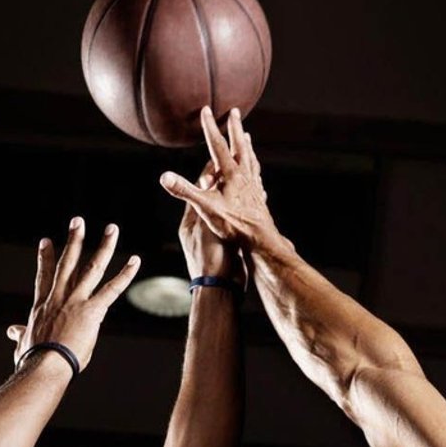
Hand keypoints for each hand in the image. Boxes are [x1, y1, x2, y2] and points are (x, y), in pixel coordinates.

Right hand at [5, 217, 139, 370]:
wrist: (44, 364)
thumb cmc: (33, 359)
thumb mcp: (23, 343)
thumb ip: (20, 334)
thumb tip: (12, 332)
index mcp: (43, 305)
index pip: (44, 276)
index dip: (46, 258)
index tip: (46, 241)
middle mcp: (59, 297)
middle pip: (68, 262)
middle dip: (74, 240)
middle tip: (78, 221)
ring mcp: (76, 300)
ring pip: (92, 267)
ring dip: (104, 246)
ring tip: (112, 228)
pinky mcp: (92, 310)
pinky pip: (112, 289)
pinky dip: (125, 274)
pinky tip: (135, 260)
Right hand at [159, 106, 277, 248]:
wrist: (260, 239)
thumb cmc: (233, 224)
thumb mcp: (205, 207)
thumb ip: (185, 191)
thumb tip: (164, 177)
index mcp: (230, 174)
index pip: (218, 145)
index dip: (210, 127)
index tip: (206, 110)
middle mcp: (244, 175)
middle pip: (239, 146)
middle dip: (235, 128)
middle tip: (234, 112)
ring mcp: (253, 185)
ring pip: (250, 158)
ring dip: (246, 145)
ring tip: (246, 136)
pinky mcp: (259, 196)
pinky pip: (256, 175)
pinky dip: (253, 166)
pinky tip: (253, 170)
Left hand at [178, 163, 244, 285]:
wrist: (221, 289)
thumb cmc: (210, 259)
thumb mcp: (206, 225)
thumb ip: (206, 203)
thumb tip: (205, 180)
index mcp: (191, 221)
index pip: (199, 189)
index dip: (210, 173)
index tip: (221, 157)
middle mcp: (201, 227)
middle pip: (213, 197)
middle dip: (225, 182)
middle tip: (238, 164)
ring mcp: (215, 237)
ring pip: (226, 210)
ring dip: (235, 197)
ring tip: (248, 181)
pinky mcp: (229, 246)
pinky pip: (236, 223)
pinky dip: (243, 213)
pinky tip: (254, 207)